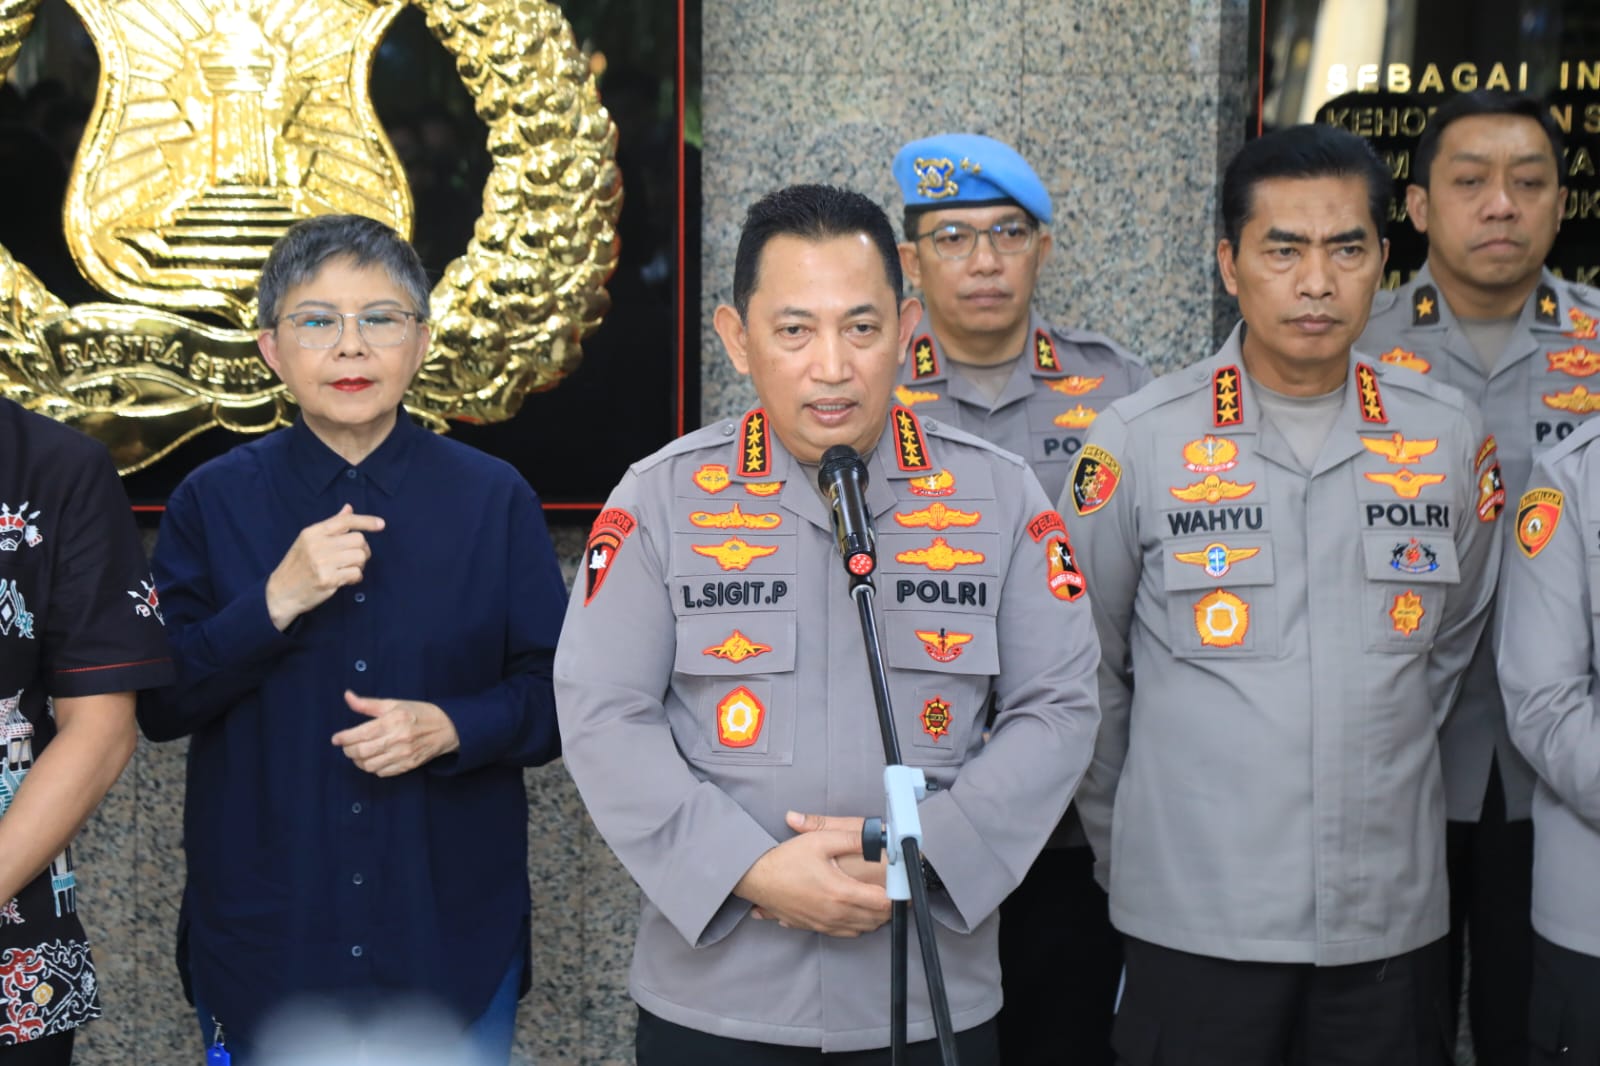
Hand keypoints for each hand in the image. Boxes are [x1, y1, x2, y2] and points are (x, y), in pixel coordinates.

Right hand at [265, 504, 384, 629]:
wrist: (280, 593)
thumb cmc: (297, 566)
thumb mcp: (308, 541)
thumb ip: (331, 526)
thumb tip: (348, 508)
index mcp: (312, 532)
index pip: (345, 521)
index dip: (366, 521)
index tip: (381, 524)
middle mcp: (317, 545)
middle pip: (358, 540)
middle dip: (363, 549)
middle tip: (355, 558)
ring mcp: (322, 563)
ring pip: (360, 556)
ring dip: (359, 564)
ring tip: (348, 569)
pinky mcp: (328, 579)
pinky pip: (356, 573)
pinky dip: (356, 577)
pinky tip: (346, 579)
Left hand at [331, 691, 459, 776]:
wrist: (447, 728)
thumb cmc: (418, 713)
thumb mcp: (394, 704)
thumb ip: (368, 704)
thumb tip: (347, 696)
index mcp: (394, 720)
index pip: (361, 733)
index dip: (344, 738)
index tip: (336, 738)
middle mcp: (398, 739)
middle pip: (362, 752)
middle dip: (348, 750)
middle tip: (346, 746)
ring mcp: (404, 754)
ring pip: (369, 766)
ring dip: (358, 761)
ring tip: (358, 753)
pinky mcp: (408, 766)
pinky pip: (382, 772)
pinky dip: (373, 767)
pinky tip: (373, 759)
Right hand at [734, 810, 891, 936]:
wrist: (757, 879)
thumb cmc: (787, 860)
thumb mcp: (820, 841)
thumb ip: (852, 839)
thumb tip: (878, 837)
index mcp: (841, 893)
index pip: (882, 903)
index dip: (896, 895)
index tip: (899, 885)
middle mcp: (835, 914)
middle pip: (876, 919)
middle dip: (888, 907)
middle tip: (892, 890)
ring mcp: (825, 924)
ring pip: (862, 929)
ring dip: (874, 917)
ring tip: (876, 900)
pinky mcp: (815, 928)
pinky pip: (845, 934)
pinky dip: (857, 925)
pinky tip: (855, 911)